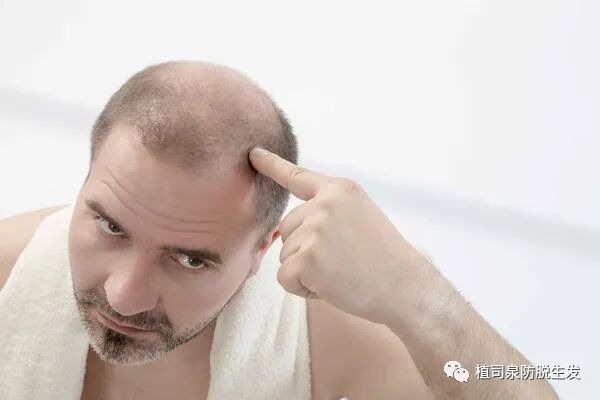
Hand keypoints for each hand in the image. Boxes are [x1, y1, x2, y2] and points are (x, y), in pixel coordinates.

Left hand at [249, 147, 424, 322]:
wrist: (406, 288)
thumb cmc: (385, 258)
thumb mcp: (360, 216)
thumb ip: (326, 213)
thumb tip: (285, 230)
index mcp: (340, 189)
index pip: (298, 177)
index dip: (272, 165)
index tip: (253, 154)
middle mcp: (324, 204)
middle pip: (287, 228)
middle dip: (305, 249)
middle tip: (341, 261)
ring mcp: (314, 230)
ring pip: (285, 255)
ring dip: (305, 271)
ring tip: (340, 273)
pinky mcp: (306, 258)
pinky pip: (285, 277)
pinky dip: (301, 289)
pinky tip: (330, 287)